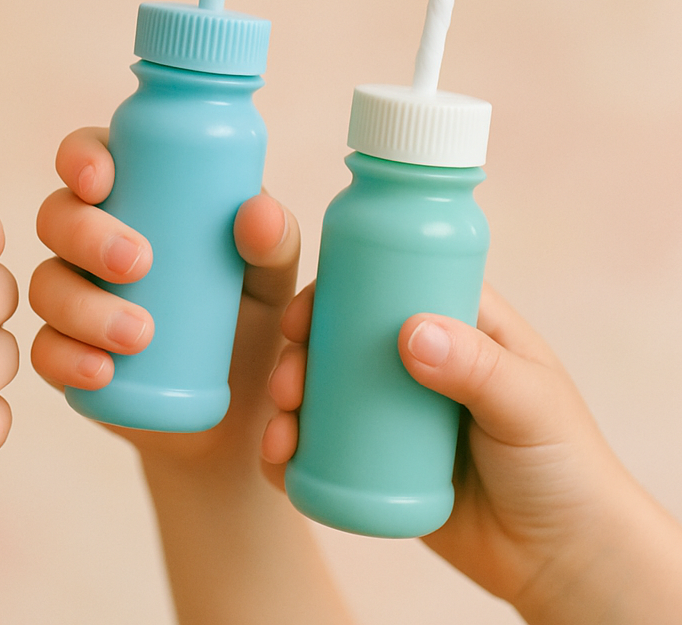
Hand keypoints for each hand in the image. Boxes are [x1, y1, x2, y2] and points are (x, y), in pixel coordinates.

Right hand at [31, 127, 299, 474]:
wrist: (240, 402)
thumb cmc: (250, 311)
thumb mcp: (270, 274)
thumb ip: (275, 239)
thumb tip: (257, 212)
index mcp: (133, 196)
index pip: (88, 155)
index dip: (81, 157)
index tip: (102, 180)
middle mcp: (90, 240)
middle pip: (57, 216)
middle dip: (86, 235)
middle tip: (139, 263)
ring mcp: (72, 296)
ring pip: (46, 284)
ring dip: (84, 306)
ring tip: (140, 334)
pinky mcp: (67, 353)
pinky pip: (44, 349)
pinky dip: (67, 357)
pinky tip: (100, 370)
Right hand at [263, 281, 681, 623]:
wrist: (563, 560)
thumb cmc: (564, 466)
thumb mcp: (530, 405)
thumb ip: (479, 368)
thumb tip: (409, 333)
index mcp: (457, 323)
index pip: (388, 283)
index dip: (336, 287)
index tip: (302, 313)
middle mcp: (419, 359)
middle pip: (342, 334)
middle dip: (300, 352)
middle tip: (288, 383)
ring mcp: (396, 410)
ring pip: (326, 387)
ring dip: (288, 400)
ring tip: (281, 431)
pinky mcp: (380, 462)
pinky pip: (326, 446)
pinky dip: (292, 449)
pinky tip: (277, 459)